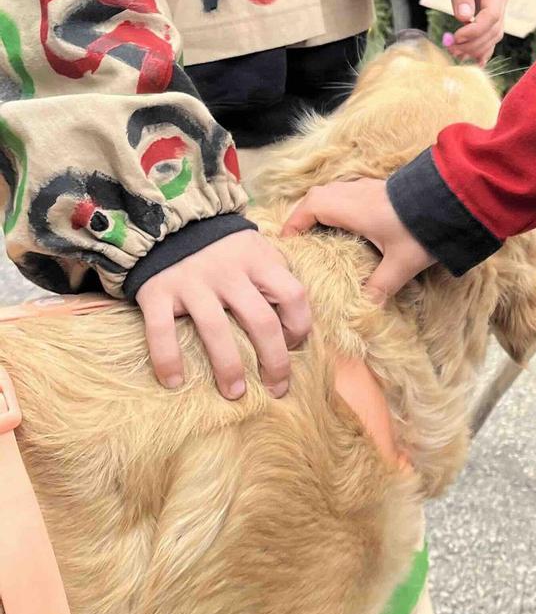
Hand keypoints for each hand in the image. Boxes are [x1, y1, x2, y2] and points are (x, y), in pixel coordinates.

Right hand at [135, 230, 311, 398]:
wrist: (168, 220)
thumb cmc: (223, 246)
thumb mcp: (256, 249)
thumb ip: (275, 276)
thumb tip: (296, 322)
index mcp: (258, 260)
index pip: (293, 295)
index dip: (299, 326)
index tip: (294, 346)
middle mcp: (228, 271)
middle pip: (260, 320)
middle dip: (273, 361)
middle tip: (276, 388)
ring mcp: (192, 282)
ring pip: (215, 330)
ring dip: (228, 367)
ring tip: (234, 393)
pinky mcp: (158, 292)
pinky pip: (162, 331)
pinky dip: (167, 360)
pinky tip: (175, 383)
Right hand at [282, 178, 435, 300]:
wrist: (453, 198)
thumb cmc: (421, 229)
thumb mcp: (400, 264)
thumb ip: (380, 287)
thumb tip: (364, 313)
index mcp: (352, 208)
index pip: (311, 207)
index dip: (294, 222)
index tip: (288, 242)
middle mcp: (356, 192)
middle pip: (318, 195)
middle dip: (305, 214)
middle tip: (301, 238)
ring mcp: (370, 186)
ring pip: (335, 191)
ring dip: (323, 207)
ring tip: (321, 232)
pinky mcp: (383, 186)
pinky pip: (350, 191)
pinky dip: (341, 204)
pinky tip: (350, 224)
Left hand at [435, 0, 507, 63]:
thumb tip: (464, 18)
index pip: (492, 15)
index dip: (475, 31)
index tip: (456, 38)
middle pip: (494, 28)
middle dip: (474, 43)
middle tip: (452, 50)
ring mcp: (499, 5)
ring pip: (494, 34)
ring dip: (476, 47)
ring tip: (455, 53)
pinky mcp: (491, 12)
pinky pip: (491, 34)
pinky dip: (483, 48)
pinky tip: (474, 61)